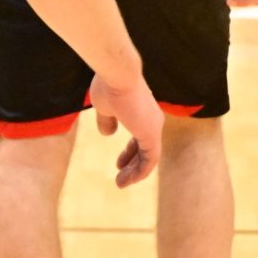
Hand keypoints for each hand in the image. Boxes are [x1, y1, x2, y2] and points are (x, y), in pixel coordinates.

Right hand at [89, 68, 163, 187]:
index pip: (140, 138)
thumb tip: (107, 134)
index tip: (119, 163)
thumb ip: (107, 121)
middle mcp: (153, 121)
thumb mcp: (103, 106)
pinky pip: (150, 160)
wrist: (117, 73)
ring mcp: (154, 128)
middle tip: (120, 176)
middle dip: (132, 164)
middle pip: (146, 149)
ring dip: (135, 172)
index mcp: (142, 113)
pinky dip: (140, 171)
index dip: (129, 152)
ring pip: (149, 157)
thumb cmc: (108, 85)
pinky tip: (128, 178)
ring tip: (120, 183)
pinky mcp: (151, 135)